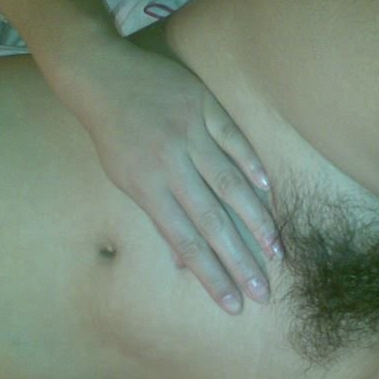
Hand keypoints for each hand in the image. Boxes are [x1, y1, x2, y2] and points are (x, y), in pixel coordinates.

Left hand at [47, 38, 282, 313]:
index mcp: (146, 188)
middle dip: (239, 260)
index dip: (210, 275)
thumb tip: (182, 261)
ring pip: (229, 183)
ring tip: (277, 250)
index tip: (233, 303)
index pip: (184, 242)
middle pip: (211, 220)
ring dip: (255, 219)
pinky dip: (251, 163)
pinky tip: (269, 191)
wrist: (101, 75)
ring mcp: (189, 134)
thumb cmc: (112, 134)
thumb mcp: (124, 178)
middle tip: (264, 291)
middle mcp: (170, 165)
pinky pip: (233, 138)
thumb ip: (157, 216)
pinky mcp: (203, 106)